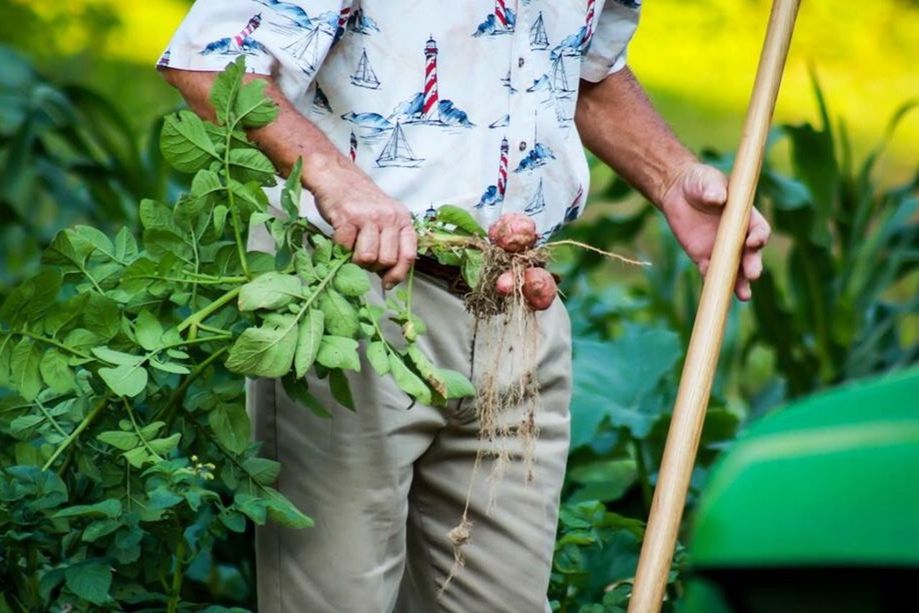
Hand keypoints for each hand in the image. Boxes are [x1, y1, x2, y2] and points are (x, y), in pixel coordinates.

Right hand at [307, 161, 416, 288]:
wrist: (336, 176)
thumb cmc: (360, 201)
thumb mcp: (383, 219)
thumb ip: (389, 244)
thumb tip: (388, 278)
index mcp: (402, 219)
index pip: (408, 255)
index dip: (398, 274)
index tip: (388, 283)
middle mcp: (389, 217)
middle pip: (386, 260)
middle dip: (373, 267)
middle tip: (363, 258)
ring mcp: (368, 216)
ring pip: (368, 258)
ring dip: (356, 260)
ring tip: (352, 248)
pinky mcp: (347, 217)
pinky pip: (345, 247)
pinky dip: (340, 248)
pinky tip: (341, 237)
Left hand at [659, 162, 770, 300]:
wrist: (677, 191)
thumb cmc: (699, 181)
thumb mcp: (706, 180)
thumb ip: (713, 188)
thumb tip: (718, 198)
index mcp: (745, 217)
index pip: (759, 230)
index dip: (758, 237)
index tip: (752, 242)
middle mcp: (737, 236)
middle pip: (750, 255)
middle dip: (752, 265)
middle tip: (753, 275)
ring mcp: (721, 248)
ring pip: (733, 269)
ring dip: (739, 282)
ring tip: (743, 296)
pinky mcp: (703, 256)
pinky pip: (709, 271)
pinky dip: (711, 279)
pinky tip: (713, 288)